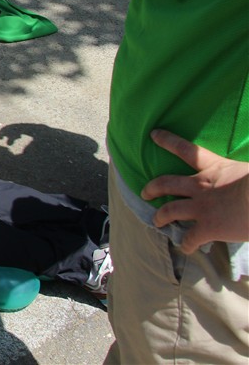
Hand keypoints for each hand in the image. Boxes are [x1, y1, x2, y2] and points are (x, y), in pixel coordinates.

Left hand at [141, 129, 248, 253]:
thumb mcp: (247, 170)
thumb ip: (239, 172)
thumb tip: (245, 173)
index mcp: (214, 168)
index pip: (186, 150)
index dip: (168, 140)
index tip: (154, 135)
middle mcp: (201, 186)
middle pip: (166, 183)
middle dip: (152, 188)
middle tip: (144, 193)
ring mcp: (202, 207)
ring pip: (170, 211)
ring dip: (160, 217)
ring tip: (156, 221)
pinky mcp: (208, 228)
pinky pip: (191, 238)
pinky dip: (186, 244)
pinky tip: (186, 248)